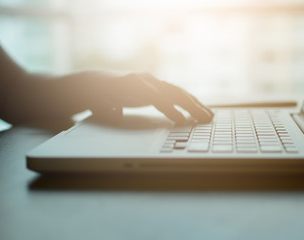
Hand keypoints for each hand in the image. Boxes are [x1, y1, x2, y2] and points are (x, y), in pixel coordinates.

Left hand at [73, 71, 213, 122]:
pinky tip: (198, 110)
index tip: (181, 120)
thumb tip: (116, 112)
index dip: (169, 109)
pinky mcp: (156, 87)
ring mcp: (152, 82)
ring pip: (178, 92)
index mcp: (133, 83)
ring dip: (194, 104)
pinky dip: (188, 103)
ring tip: (209, 116)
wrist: (95, 83)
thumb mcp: (99, 103)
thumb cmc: (97, 96)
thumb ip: (108, 107)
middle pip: (173, 92)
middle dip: (190, 106)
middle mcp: (146, 80)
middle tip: (205, 118)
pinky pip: (175, 94)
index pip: (156, 96)